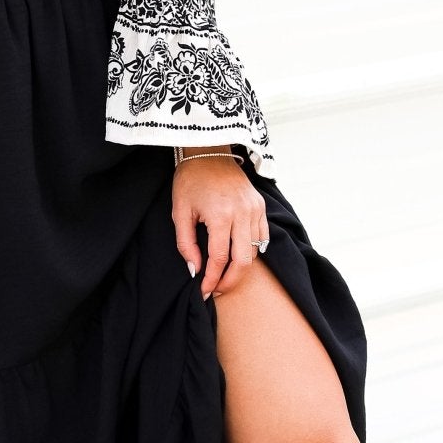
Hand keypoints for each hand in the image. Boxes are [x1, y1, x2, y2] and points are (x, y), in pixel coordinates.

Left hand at [171, 155, 269, 299]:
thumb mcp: (180, 211)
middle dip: (230, 281)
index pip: (219, 258)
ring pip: (255, 251)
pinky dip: (253, 251)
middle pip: (243, 261)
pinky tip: (238, 257)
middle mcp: (242, 213)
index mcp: (220, 214)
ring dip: (241, 268)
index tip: (204, 291)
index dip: (212, 279)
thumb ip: (186, 243)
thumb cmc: (190, 180)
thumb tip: (194, 270)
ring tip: (225, 276)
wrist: (209, 150)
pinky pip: (262, 237)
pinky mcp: (260, 206)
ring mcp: (255, 209)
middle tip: (217, 290)